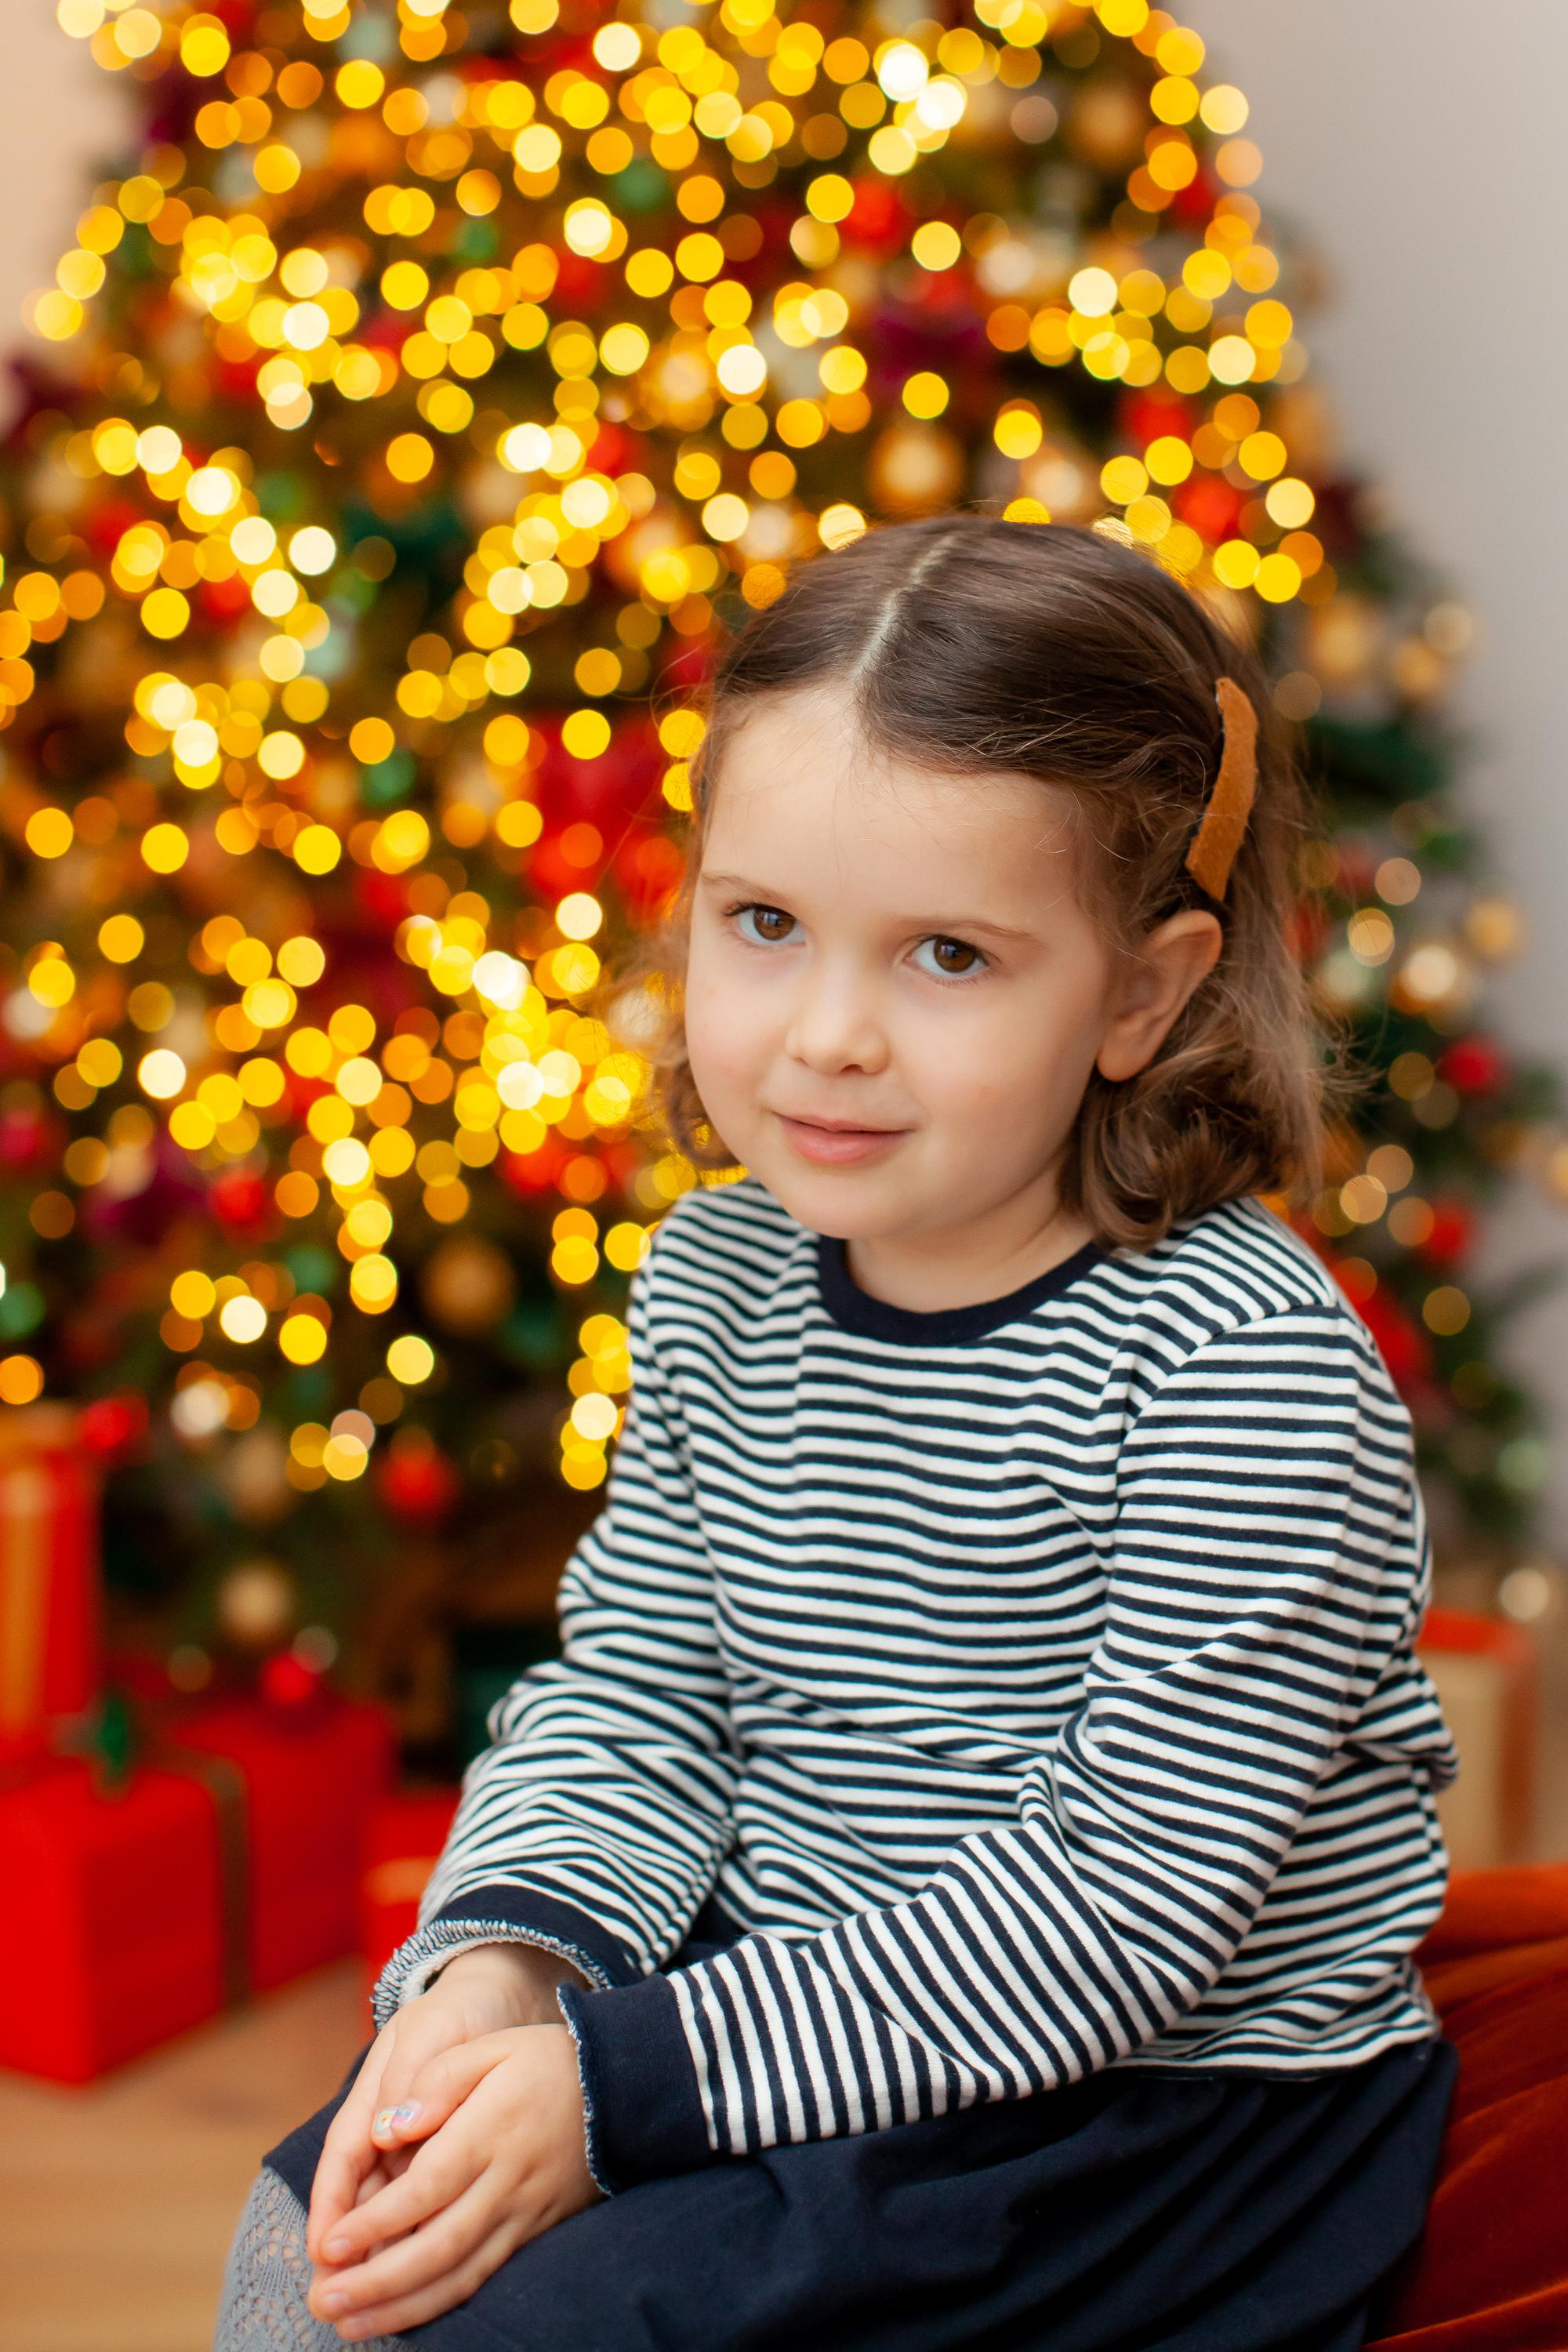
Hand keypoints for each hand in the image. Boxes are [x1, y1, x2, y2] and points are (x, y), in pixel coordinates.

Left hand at [305, 1943, 584, 2292]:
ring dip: (401, 2307)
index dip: (377, 2222)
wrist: (623, 2091)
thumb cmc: (546, 2062)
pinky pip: (484, 2278)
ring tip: (348, 2325)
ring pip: (459, 2275)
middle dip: (376, 2282)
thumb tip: (390, 2125)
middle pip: (437, 2246)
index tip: (331, 2245)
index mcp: (490, 2132)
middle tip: (322, 2300)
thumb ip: (439, 2078)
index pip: (427, 2187)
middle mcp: (507, 2182)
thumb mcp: (493, 2046)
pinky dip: (440, 2305)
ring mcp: (523, 2215)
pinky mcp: (534, 2234)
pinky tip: (402, 2317)